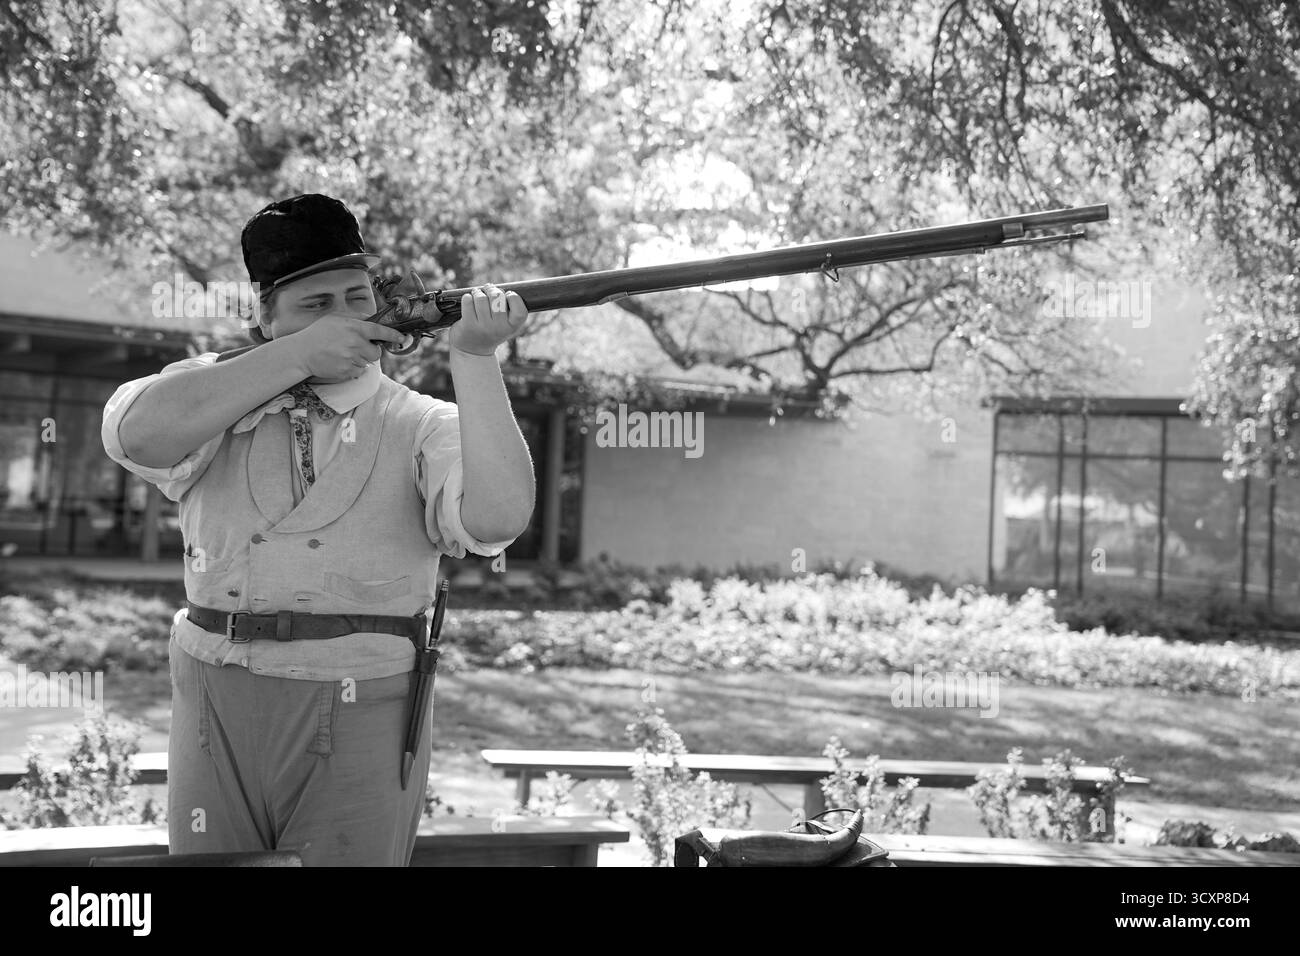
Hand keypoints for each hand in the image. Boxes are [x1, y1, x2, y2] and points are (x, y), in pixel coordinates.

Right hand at [285, 314, 407, 382]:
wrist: (301, 353)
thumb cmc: (318, 333)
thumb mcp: (336, 318)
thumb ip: (355, 318)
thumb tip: (372, 319)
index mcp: (354, 328)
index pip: (380, 331)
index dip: (393, 335)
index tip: (402, 338)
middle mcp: (355, 343)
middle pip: (376, 352)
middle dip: (371, 351)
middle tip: (358, 348)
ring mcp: (351, 359)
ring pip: (368, 362)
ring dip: (361, 359)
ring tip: (344, 353)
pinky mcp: (347, 371)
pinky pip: (359, 371)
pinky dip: (353, 368)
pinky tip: (340, 361)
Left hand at [450, 283, 528, 355]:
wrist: (473, 350)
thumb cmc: (491, 330)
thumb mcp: (505, 323)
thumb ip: (506, 307)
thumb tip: (492, 286)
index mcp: (512, 327)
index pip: (520, 310)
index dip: (514, 297)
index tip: (508, 295)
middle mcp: (499, 328)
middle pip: (497, 297)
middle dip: (491, 289)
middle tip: (488, 290)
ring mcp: (483, 327)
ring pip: (481, 298)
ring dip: (477, 293)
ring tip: (477, 295)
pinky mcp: (468, 325)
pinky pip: (468, 301)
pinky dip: (467, 297)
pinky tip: (468, 301)